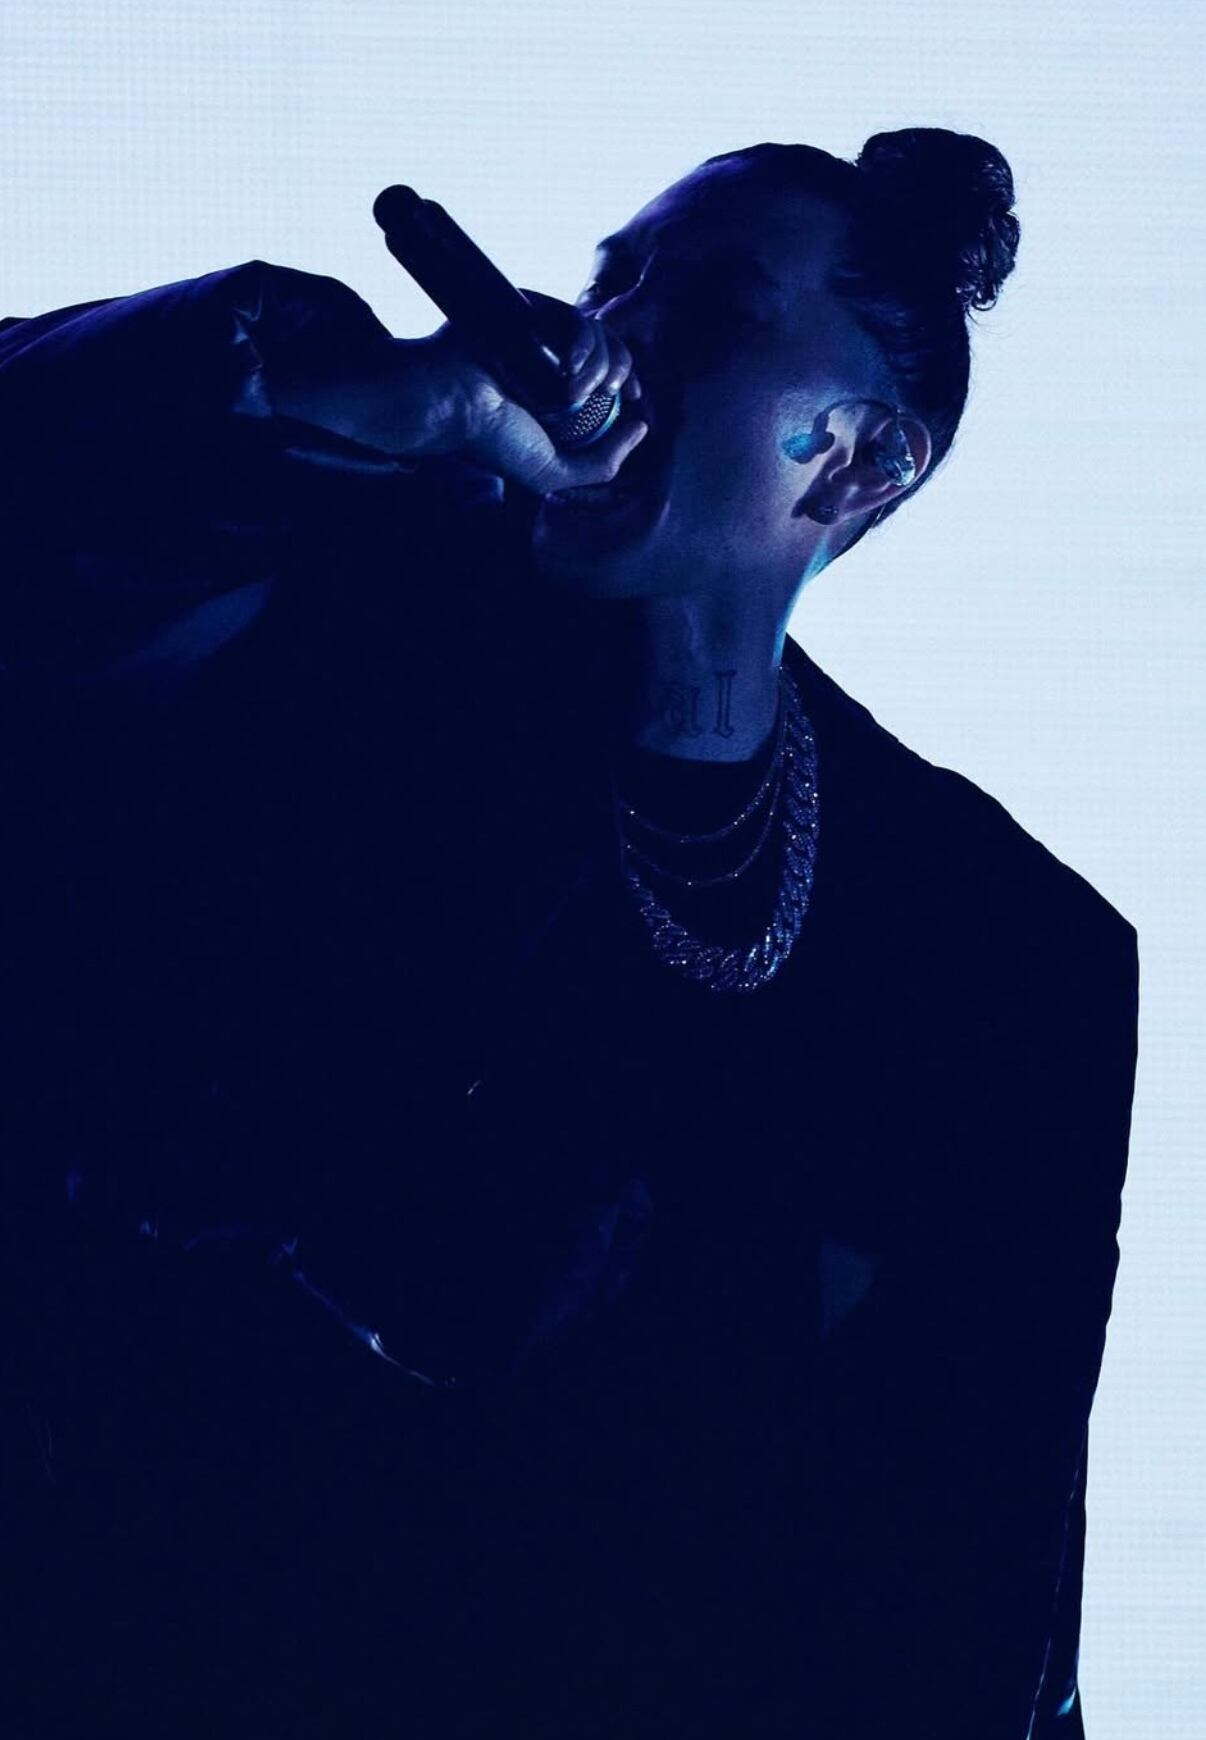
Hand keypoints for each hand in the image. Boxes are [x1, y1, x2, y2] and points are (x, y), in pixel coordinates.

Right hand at [427, 288, 647, 494]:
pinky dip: (583, 344)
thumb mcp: (552, 472)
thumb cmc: (494, 441)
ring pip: (599, 333)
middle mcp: (553, 362)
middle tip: (611, 391)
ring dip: (598, 364)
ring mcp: (543, 335)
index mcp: (559, 395)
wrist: (453, 404)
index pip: (609, 377)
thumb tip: (642, 426)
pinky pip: (576, 319)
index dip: (628, 382)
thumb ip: (602, 463)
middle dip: (620, 370)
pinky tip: (567, 366)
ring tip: (574, 389)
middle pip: (613, 349)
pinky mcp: (531, 311)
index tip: (634, 397)